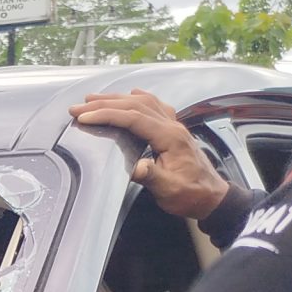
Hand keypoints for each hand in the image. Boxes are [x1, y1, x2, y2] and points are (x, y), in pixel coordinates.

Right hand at [69, 90, 228, 219]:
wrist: (212, 197)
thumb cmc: (190, 194)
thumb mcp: (169, 189)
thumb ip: (151, 176)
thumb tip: (135, 167)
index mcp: (170, 137)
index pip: (134, 119)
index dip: (108, 115)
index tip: (84, 117)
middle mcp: (173, 126)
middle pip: (136, 106)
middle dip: (105, 104)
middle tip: (79, 106)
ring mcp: (175, 126)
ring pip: (144, 102)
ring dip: (118, 98)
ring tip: (94, 99)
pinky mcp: (174, 130)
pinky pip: (156, 106)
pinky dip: (140, 99)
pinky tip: (133, 95)